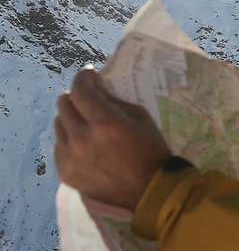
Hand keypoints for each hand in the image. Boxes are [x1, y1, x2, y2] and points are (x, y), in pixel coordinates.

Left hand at [54, 66, 171, 210]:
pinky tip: (85, 145)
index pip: (80, 90)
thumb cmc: (152, 152)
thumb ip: (116, 102)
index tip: (90, 75)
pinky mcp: (65, 173)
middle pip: (63, 104)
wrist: (150, 193)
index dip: (84, 77)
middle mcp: (81, 138)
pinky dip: (70, 140)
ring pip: (58, 125)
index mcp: (104, 123)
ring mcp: (70, 157)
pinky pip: (59, 146)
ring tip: (87, 124)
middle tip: (89, 99)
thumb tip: (98, 90)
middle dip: (77, 96)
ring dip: (71, 118)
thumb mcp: (141, 118)